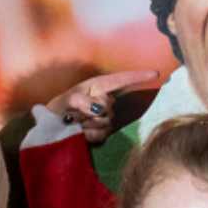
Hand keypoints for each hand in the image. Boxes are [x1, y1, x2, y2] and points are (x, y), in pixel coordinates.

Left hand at [48, 70, 162, 146]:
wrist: (52, 127)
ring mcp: (106, 118)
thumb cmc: (59, 107)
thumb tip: (98, 109)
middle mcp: (105, 101)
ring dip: (86, 123)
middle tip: (73, 113)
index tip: (156, 73)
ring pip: (105, 121)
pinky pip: (101, 134)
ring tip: (74, 122)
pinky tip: (80, 132)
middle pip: (108, 105)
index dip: (139, 77)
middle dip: (89, 110)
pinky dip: (87, 134)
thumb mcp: (67, 99)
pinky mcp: (103, 133)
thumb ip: (82, 100)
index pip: (122, 80)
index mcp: (98, 87)